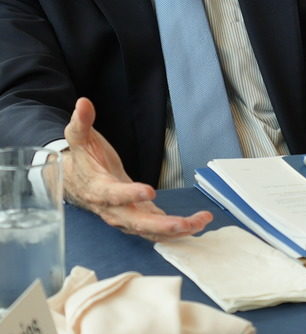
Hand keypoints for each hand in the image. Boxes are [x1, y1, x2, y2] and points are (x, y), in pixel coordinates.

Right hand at [63, 97, 212, 239]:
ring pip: (149, 230)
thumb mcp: (80, 139)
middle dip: (159, 225)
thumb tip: (83, 103)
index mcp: (98, 189)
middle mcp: (113, 209)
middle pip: (135, 222)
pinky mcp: (139, 218)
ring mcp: (127, 217)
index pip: (113, 194)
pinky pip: (157, 229)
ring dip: (175, 230)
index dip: (130, 194)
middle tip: (182, 223)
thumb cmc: (84, 160)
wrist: (78, 182)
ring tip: (200, 223)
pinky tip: (197, 225)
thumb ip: (82, 123)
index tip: (149, 191)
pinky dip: (177, 230)